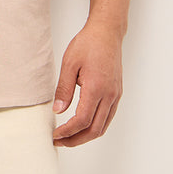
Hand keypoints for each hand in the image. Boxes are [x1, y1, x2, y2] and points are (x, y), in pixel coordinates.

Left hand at [51, 20, 123, 146]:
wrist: (107, 32)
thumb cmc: (88, 44)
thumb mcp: (69, 64)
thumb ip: (64, 89)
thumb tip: (58, 111)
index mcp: (96, 88)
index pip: (82, 121)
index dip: (67, 132)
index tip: (55, 134)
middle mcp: (109, 95)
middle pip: (94, 130)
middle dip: (76, 140)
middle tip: (59, 141)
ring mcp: (115, 95)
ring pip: (103, 126)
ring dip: (86, 136)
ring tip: (69, 136)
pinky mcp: (117, 93)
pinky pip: (108, 117)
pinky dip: (95, 126)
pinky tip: (83, 125)